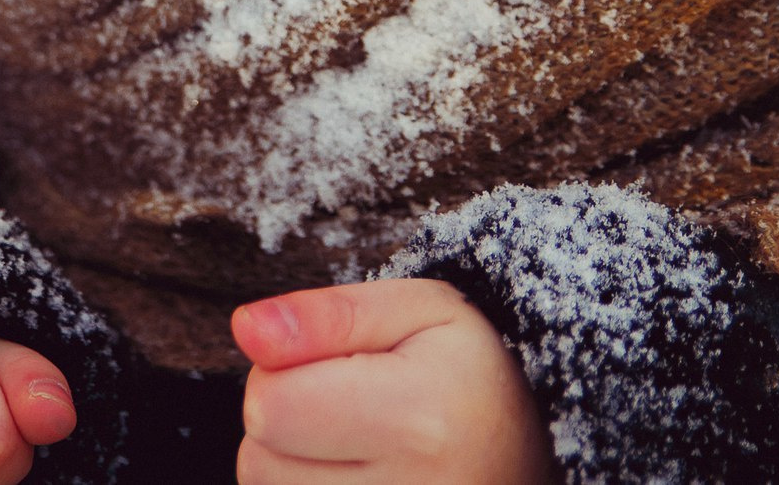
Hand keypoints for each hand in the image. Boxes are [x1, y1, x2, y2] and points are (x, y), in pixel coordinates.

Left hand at [232, 278, 556, 484]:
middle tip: (351, 403)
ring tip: (357, 441)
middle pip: (258, 458)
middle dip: (284, 418)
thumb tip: (246, 329)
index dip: (282, 369)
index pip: (270, 405)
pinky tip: (352, 475)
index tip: (335, 362)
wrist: (533, 453)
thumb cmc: (470, 374)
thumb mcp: (419, 311)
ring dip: (290, 463)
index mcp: (420, 421)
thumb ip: (328, 314)